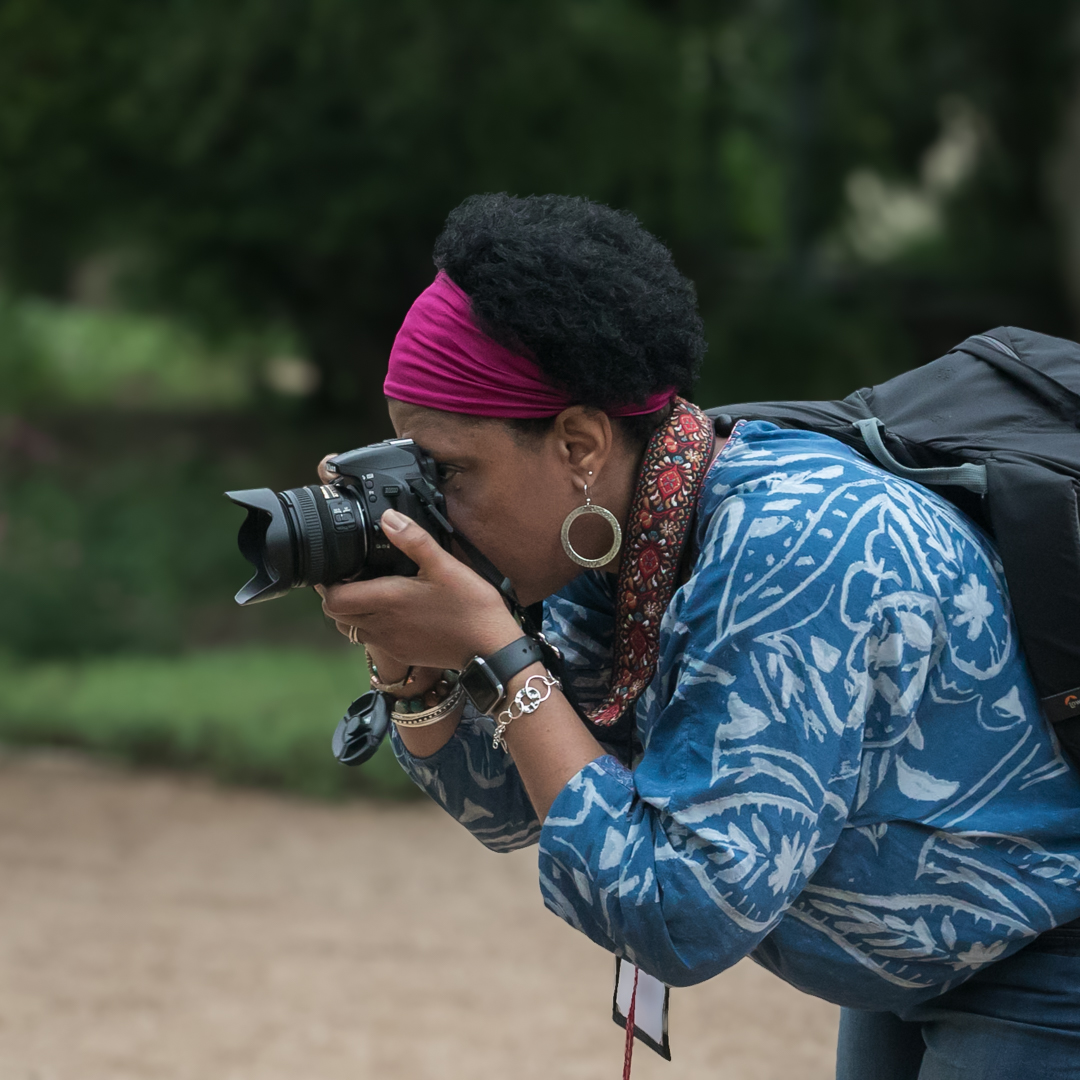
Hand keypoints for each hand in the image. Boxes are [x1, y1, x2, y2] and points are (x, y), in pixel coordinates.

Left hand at [319, 508, 520, 670]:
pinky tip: (392, 613)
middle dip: (337, 596)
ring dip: (351, 612)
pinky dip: (370, 626)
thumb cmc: (471, 607)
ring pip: (351, 630)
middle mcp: (382, 625)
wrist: (490, 649)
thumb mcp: (445, 566)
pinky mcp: (402, 654)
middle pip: (336, 615)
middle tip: (350, 577)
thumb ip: (414, 540)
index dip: (328, 584)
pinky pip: (372, 641)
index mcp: (387, 600)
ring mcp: (390, 643)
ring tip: (369, 593)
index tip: (337, 568)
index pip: (334, 599)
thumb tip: (388, 518)